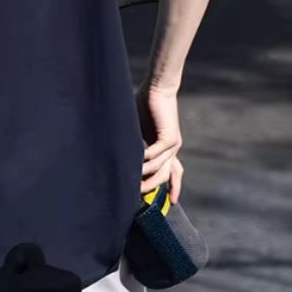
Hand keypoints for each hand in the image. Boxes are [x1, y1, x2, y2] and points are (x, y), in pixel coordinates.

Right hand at [135, 84, 183, 202]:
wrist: (157, 88)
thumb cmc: (145, 105)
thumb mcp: (138, 131)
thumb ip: (133, 145)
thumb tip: (118, 159)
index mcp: (166, 148)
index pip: (172, 172)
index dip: (173, 187)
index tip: (171, 203)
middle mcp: (172, 149)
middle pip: (166, 176)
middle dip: (153, 188)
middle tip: (138, 195)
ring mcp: (173, 144)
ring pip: (160, 169)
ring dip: (145, 176)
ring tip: (130, 181)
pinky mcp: (170, 137)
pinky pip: (155, 156)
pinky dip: (145, 161)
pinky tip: (135, 163)